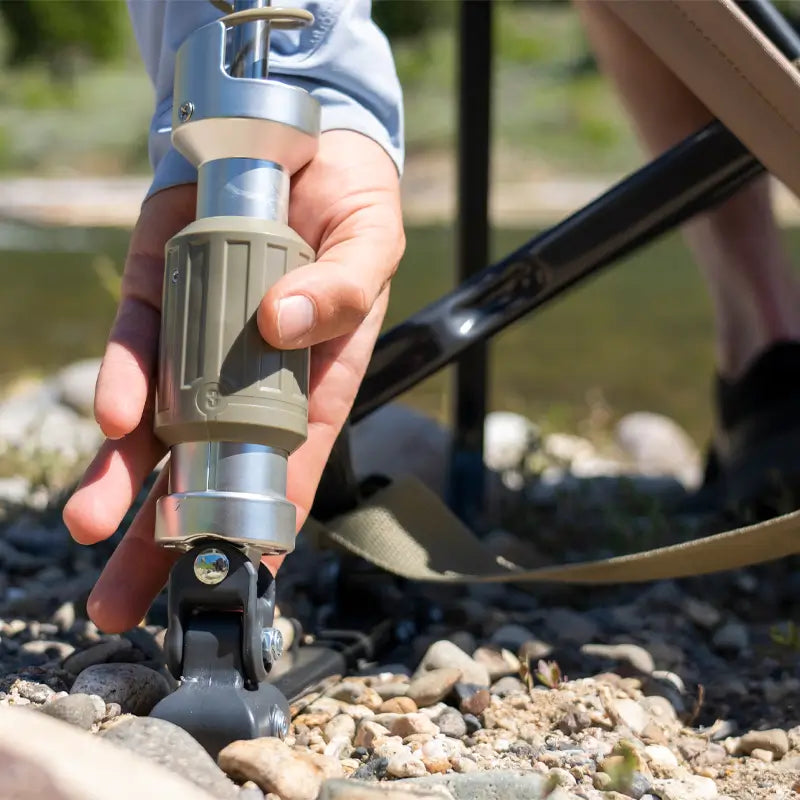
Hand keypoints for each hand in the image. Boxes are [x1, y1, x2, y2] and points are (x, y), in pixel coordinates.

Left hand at [63, 131, 404, 631]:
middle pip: (203, 467)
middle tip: (129, 601)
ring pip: (153, 423)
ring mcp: (197, 337)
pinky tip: (120, 417)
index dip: (261, 525)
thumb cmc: (352, 205)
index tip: (234, 577)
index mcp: (310, 381)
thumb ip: (345, 289)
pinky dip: (124, 380)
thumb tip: (285, 322)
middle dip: (163, 533)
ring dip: (121, 477)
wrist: (297, 136)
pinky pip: (135, 343)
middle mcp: (246, 374)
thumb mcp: (372, 246)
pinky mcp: (156, 290)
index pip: (285, 468)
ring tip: (96, 527)